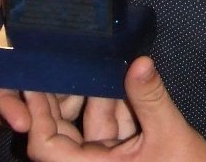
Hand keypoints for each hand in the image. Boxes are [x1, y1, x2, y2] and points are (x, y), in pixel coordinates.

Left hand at [26, 56, 205, 160]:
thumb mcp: (171, 138)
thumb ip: (152, 99)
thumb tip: (140, 61)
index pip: (45, 146)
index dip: (37, 114)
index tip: (34, 79)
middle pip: (64, 131)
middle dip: (68, 94)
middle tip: (65, 54)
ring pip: (92, 125)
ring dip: (98, 94)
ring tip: (99, 56)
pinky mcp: (126, 160)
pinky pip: (113, 129)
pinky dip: (118, 105)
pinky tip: (124, 76)